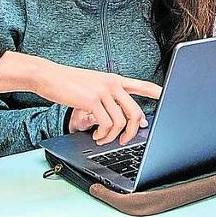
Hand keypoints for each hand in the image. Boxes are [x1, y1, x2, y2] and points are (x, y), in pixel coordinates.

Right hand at [36, 64, 160, 145]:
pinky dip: (103, 135)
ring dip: (113, 137)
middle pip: (135, 112)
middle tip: (124, 140)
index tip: (167, 98)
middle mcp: (112, 84)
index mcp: (114, 80)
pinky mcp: (91, 100)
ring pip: (120, 122)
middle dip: (133, 131)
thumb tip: (120, 116)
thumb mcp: (93, 84)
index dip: (156, 93)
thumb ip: (108, 96)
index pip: (141, 85)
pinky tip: (96, 136)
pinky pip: (106, 125)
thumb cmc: (69, 82)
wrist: (48, 76)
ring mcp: (103, 91)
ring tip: (102, 139)